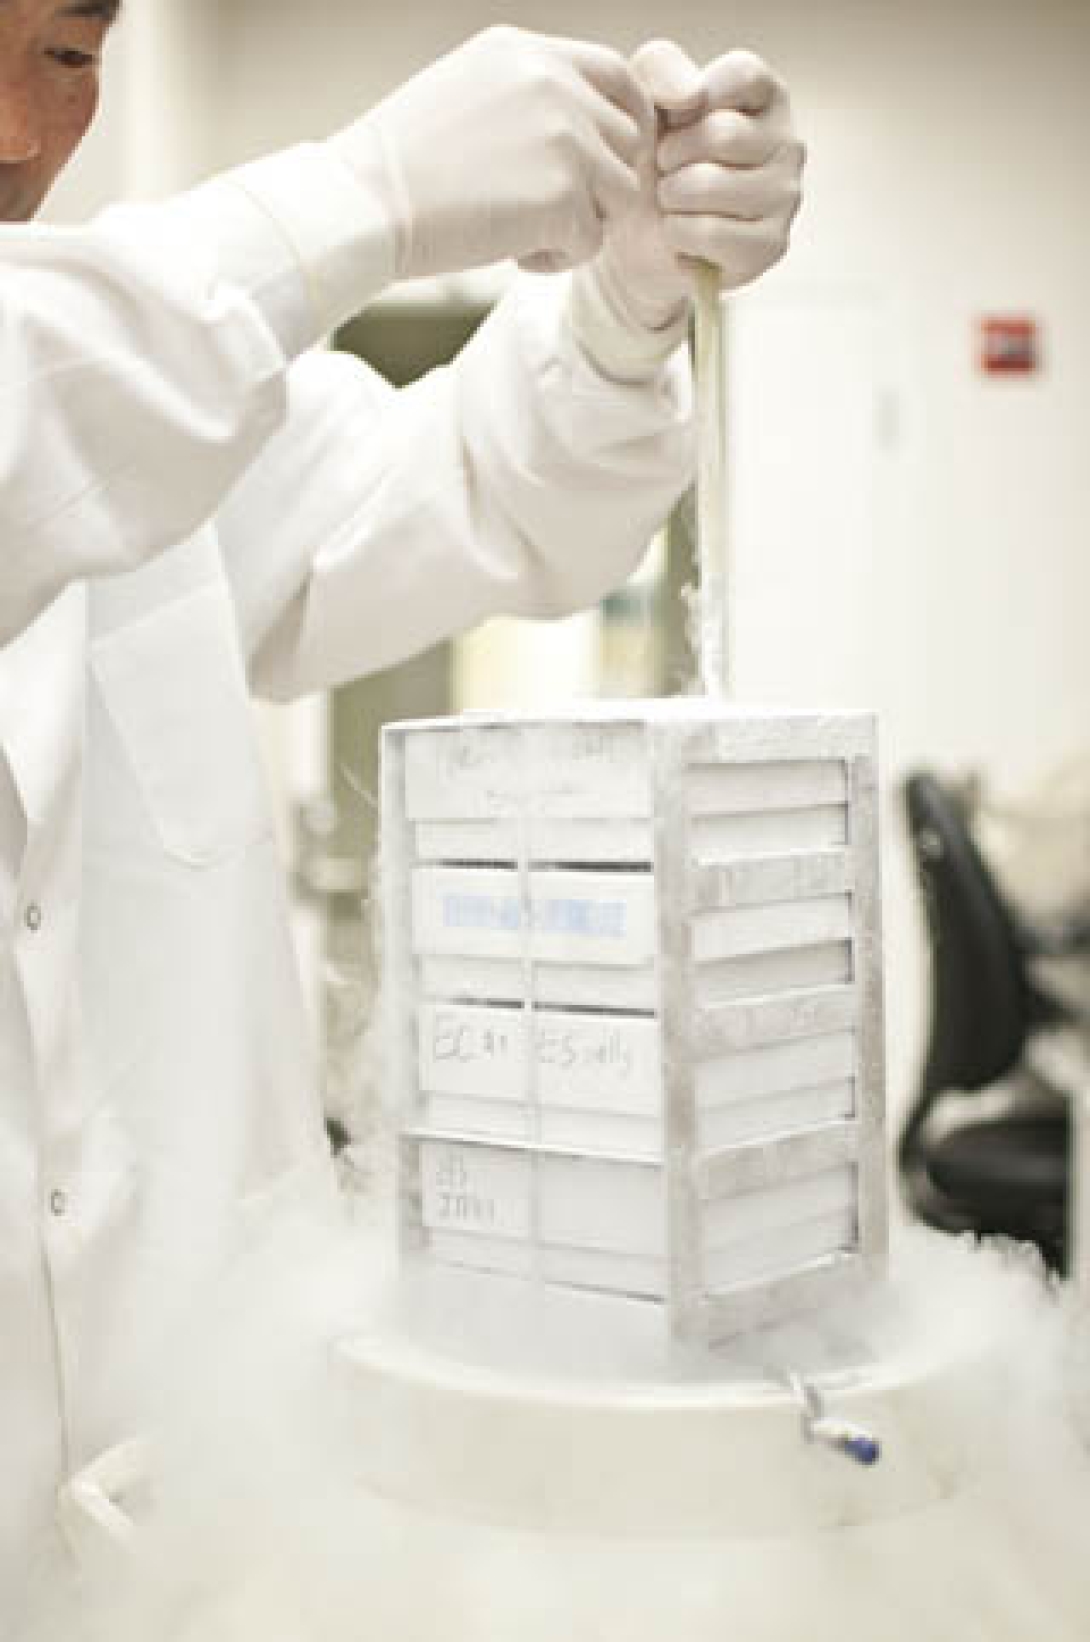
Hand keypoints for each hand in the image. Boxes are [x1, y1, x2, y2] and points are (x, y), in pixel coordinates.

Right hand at [333, 27, 653, 279]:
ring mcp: (565, 138)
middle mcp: (555, 84)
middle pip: (627, 141)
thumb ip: (528, 98)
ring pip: (620, 194)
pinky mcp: (563, 196)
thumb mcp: (466, 93)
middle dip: (597, 183)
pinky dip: (555, 259)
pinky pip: (591, 242)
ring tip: (523, 232)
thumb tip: (575, 126)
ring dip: (581, 223)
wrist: (363, 203)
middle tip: (541, 209)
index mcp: (528, 53)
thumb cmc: (400, 165)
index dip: (625, 121)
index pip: (617, 75)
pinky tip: (510, 251)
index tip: (603, 160)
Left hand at [593, 40, 804, 329]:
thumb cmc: (647, 159)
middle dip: (670, 156)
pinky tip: (682, 237)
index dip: (690, 101)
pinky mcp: (771, 246)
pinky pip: (708, 233)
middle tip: (665, 170)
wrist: (633, 239)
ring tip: (673, 203)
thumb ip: (662, 67)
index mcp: (767, 97)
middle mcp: (788, 143)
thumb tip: (694, 97)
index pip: (743, 75)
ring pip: (710, 185)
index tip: (671, 122)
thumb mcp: (643, 96)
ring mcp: (785, 197)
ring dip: (670, 198)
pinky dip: (677, 236)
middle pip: (722, 134)